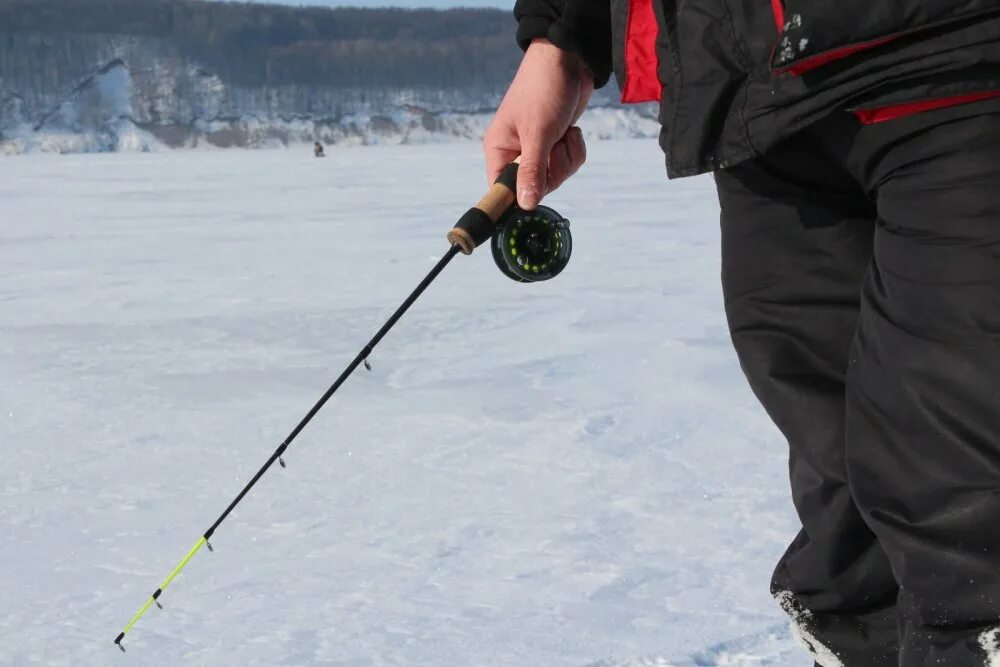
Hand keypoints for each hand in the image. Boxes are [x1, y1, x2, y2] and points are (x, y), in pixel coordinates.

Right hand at [483, 38, 593, 208]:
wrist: (568, 59)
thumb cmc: (543, 89)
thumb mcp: (538, 133)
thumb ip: (532, 171)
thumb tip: (524, 205)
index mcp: (499, 150)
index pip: (501, 189)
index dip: (516, 198)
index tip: (532, 198)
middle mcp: (515, 152)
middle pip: (534, 188)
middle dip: (553, 169)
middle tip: (554, 146)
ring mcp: (537, 149)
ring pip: (556, 177)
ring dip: (567, 157)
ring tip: (563, 132)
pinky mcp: (556, 144)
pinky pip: (568, 163)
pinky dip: (574, 148)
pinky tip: (570, 129)